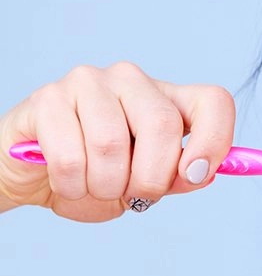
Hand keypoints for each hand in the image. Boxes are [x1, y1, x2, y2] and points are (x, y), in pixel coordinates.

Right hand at [0, 62, 234, 221]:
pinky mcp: (48, 99)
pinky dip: (72, 186)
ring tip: (94, 187)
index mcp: (166, 98)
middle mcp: (131, 80)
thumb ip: (177, 178)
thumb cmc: (95, 176)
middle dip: (151, 177)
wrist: (33, 178)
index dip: (215, 139)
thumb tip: (205, 173)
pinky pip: (70, 157)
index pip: (213, 100)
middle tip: (135, 195)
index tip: (197, 174)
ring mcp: (89, 83)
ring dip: (105, 186)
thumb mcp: (143, 185)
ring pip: (112, 144)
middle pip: (163, 124)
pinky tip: (67, 183)